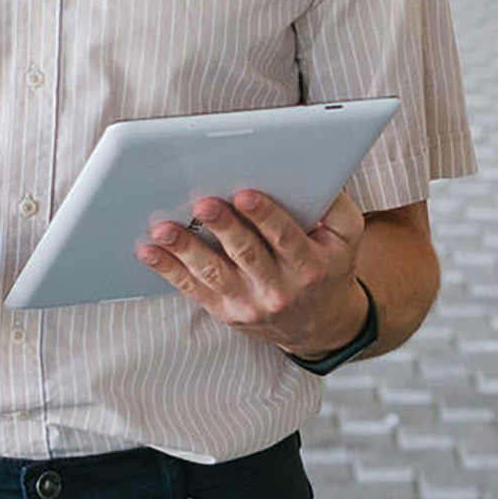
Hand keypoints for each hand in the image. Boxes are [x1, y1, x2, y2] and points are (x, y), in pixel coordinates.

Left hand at [137, 189, 368, 356]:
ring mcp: (250, 303)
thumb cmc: (329, 269)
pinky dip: (169, 270)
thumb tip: (311, 174)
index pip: (287, 238)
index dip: (265, 217)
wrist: (320, 324)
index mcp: (311, 265)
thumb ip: (334, 206)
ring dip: (187, 249)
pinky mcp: (226, 311)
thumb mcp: (346, 237)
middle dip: (223, 227)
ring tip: (165, 228)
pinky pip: (193, 289)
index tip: (245, 195)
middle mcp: (280, 288)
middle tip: (203, 203)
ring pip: (214, 273)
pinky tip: (151, 252)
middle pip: (247, 254)